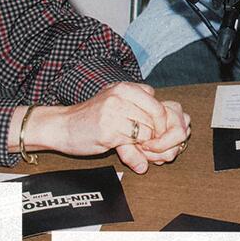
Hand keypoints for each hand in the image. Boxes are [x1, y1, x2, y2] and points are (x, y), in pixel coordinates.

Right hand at [16, 82, 189, 173]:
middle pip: (157, 119)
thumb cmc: (91, 117)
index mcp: (126, 88)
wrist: (62, 126)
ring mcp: (115, 113)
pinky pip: (134, 143)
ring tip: (140, 149)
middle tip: (154, 146)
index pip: (159, 105)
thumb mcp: (116, 102)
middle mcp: (121, 96)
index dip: (164, 123)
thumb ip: (141, 107)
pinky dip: (136, 151)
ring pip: (148, 132)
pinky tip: (129, 152)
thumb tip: (177, 121)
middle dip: (159, 136)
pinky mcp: (109, 131)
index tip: (161, 134)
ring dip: (147, 145)